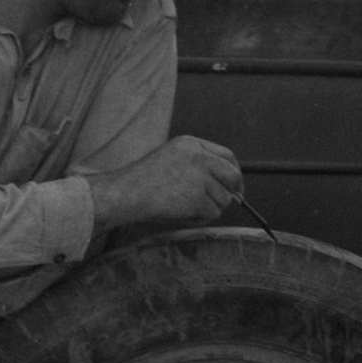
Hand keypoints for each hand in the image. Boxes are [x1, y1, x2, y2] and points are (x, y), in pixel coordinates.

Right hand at [88, 136, 242, 230]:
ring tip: (184, 207)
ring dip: (209, 207)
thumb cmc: (142, 181)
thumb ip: (197, 165)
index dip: (234, 172)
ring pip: (223, 199)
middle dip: (233, 192)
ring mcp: (200, 177)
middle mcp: (199, 157)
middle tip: (229, 203)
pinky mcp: (198, 197)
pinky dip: (200, 218)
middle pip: (232, 176)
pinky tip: (182, 213)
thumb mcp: (171, 159)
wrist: (126, 193)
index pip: (227, 155)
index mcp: (192, 144)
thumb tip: (228, 186)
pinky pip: (212, 213)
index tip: (236, 185)